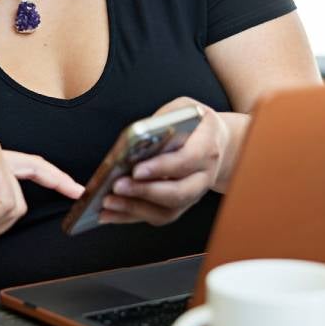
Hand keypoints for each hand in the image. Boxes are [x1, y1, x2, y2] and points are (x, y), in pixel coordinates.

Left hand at [100, 97, 230, 226]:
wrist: (217, 143)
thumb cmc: (195, 123)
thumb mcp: (183, 109)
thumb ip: (163, 120)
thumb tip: (134, 139)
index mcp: (207, 147)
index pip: (186, 162)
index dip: (161, 168)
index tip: (136, 170)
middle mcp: (204, 176)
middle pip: (178, 193)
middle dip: (145, 192)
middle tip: (117, 186)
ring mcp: (194, 194)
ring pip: (168, 211)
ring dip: (135, 209)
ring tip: (107, 201)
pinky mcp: (180, 205)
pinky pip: (157, 216)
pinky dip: (131, 217)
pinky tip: (108, 213)